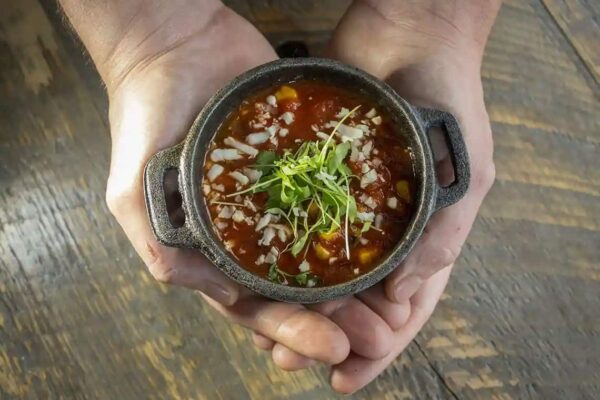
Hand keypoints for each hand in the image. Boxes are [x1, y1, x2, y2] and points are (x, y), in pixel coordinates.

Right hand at [59, 0, 351, 365]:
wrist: (173, 42)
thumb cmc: (144, 117)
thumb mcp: (132, 193)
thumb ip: (166, 250)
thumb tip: (226, 296)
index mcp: (210, 244)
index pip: (252, 302)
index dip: (288, 330)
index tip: (328, 345)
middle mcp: (248, 225)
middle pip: (294, 284)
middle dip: (329, 316)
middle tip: (368, 336)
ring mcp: (277, 193)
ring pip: (318, 246)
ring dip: (349, 280)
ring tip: (385, 303)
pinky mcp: (300, 158)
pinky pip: (330, 193)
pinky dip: (352, 218)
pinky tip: (384, 240)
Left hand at [250, 0, 498, 392]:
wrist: (410, 32)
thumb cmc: (451, 100)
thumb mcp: (465, 173)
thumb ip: (442, 236)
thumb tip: (406, 296)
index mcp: (424, 236)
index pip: (404, 308)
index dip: (379, 346)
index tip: (348, 375)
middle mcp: (382, 228)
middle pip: (355, 297)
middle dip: (329, 332)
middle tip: (296, 358)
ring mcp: (346, 203)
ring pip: (318, 268)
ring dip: (298, 304)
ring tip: (268, 333)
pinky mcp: (314, 176)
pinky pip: (293, 223)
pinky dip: (278, 253)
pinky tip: (256, 276)